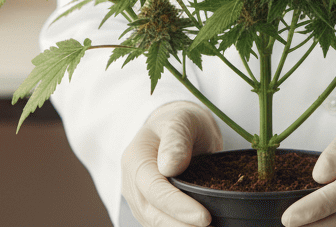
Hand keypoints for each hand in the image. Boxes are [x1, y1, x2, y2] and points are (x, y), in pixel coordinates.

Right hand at [122, 100, 223, 226]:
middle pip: (153, 213)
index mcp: (136, 159)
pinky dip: (179, 226)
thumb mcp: (181, 120)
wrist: (178, 128)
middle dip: (181, 225)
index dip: (178, 206)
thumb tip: (170, 167)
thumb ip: (176, 139)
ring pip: (156, 223)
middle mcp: (132, 183)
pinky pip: (162, 223)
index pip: (154, 190)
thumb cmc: (181, 121)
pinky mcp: (151, 209)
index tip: (203, 217)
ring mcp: (139, 198)